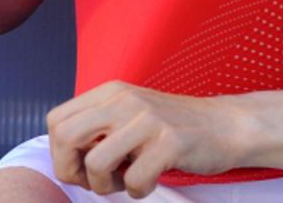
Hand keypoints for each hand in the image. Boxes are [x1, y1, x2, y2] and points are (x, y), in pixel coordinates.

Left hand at [48, 81, 244, 197]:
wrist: (226, 125)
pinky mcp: (171, 142)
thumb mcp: (129, 114)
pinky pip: (134, 179)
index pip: (56, 121)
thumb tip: (62, 156)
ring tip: (125, 180)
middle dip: (72, 171)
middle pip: (66, 137)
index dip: (60, 152)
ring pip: (96, 163)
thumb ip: (97, 126)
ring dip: (106, 186)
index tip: (81, 166)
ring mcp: (148, 119)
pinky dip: (138, 191)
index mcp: (109, 92)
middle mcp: (124, 100)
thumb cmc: (171, 128)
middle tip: (96, 181)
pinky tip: (151, 181)